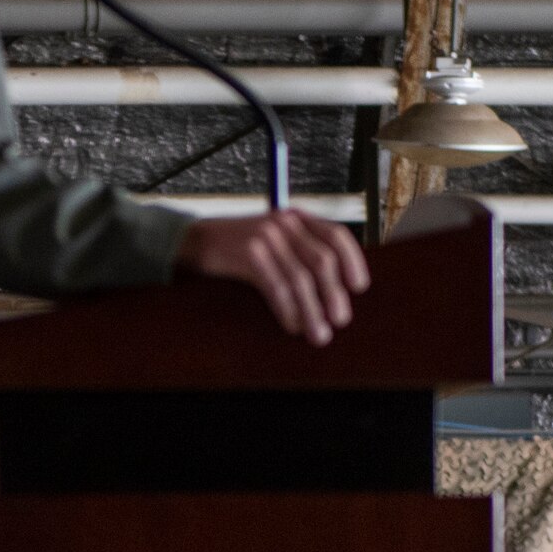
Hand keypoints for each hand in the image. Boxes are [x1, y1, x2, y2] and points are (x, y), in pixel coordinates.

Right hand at [175, 211, 370, 346]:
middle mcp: (284, 223)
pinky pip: (276, 286)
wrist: (193, 241)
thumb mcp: (273, 241)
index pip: (336, 235)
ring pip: (300, 278)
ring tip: (318, 334)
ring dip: (312, 310)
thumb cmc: (237, 247)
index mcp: (296, 218)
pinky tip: (291, 325)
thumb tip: (333, 292)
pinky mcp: (248, 253)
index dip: (352, 261)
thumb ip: (300, 254)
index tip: (359, 287)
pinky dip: (287, 310)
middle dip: (334, 294)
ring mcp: (265, 236)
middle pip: (322, 260)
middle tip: (340, 320)